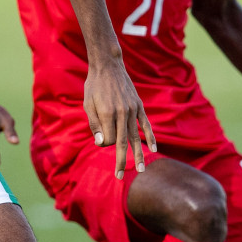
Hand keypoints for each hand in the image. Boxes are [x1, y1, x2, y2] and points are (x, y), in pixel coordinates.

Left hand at [84, 60, 155, 178]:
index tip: (100, 139)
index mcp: (106, 113)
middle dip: (121, 161)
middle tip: (119, 176)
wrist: (107, 66)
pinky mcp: (138, 106)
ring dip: (138, 154)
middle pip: (122, 143)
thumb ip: (94, 124)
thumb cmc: (93, 86)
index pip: (107, 140)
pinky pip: (146, 125)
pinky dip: (150, 137)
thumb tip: (101, 144)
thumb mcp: (87, 104)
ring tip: (141, 169)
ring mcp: (132, 110)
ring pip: (135, 137)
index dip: (103, 144)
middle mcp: (121, 113)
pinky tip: (154, 149)